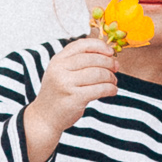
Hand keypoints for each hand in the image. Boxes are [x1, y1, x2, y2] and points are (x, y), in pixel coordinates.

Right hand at [27, 35, 118, 157]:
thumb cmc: (58, 93)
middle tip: (116, 68)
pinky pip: (100, 89)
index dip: (100, 46)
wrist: (45, 117)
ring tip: (113, 82)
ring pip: (99, 74)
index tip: (111, 52)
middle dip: (109, 63)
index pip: (82, 45)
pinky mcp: (75, 98)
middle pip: (93, 59)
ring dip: (111, 77)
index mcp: (58, 60)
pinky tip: (112, 91)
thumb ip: (78, 61)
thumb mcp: (61, 72)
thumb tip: (109, 55)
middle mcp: (60, 69)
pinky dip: (111, 89)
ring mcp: (66, 84)